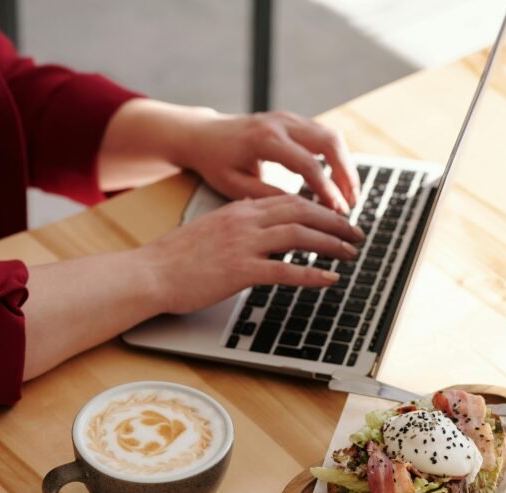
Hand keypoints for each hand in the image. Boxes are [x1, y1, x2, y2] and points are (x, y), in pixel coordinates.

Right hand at [142, 194, 362, 314]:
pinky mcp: (240, 271)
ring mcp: (244, 245)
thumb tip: (256, 225)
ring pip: (300, 235)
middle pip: (302, 211)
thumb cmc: (175, 258)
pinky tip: (329, 279)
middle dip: (335, 221)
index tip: (336, 217)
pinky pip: (286, 270)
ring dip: (331, 243)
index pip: (289, 200)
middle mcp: (245, 221)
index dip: (319, 207)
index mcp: (238, 209)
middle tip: (356, 233)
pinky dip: (313, 274)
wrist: (150, 273)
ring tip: (350, 253)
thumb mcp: (209, 230)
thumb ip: (235, 224)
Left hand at [175, 110, 359, 212]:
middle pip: (329, 143)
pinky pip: (323, 135)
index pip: (307, 165)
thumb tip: (300, 210)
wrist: (203, 135)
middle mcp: (281, 123)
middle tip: (352, 203)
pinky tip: (338, 180)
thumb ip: (266, 195)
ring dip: (346, 165)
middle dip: (346, 175)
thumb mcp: (233, 185)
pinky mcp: (292, 120)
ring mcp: (288, 118)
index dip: (326, 190)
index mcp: (265, 139)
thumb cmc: (215, 162)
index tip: (338, 212)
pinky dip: (336, 157)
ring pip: (331, 136)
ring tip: (350, 194)